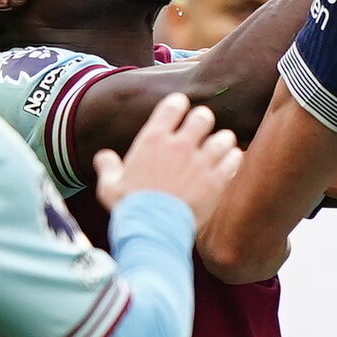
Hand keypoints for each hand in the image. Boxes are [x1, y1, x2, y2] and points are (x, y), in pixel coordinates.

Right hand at [94, 93, 242, 226]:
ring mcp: (200, 162)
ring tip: (218, 149)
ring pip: (224, 137)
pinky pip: (233, 159)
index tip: (180, 112)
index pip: (174, 104)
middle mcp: (180, 145)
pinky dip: (233, 160)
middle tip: (200, 133)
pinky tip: (227, 165)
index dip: (179, 105)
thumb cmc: (129, 208)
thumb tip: (103, 157)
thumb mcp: (109, 186)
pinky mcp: (216, 180)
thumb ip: (108, 167)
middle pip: (204, 116)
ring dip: (222, 142)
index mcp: (153, 139)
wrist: (151, 232)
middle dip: (203, 122)